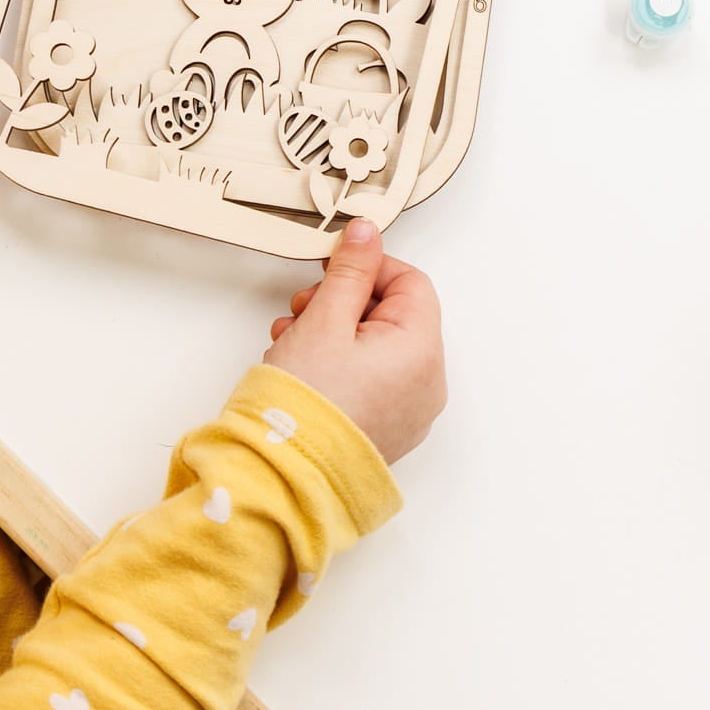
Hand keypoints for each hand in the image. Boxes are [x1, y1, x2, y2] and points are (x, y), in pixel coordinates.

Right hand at [263, 220, 444, 464]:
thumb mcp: (325, 317)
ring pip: (378, 347)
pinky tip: (302, 366)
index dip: (369, 267)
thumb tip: (368, 233)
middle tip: (304, 306)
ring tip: (293, 338)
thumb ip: (350, 270)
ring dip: (335, 331)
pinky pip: (373, 380)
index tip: (332, 268)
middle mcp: (426, 385)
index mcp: (422, 351)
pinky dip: (342, 364)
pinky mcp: (386, 431)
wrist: (282, 476)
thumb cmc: (306, 402)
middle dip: (344, 302)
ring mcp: (408, 413)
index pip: (411, 283)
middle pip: (394, 315)